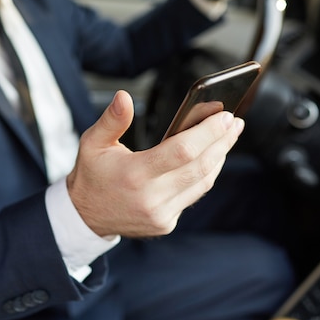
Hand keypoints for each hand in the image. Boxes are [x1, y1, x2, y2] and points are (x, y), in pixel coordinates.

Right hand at [66, 90, 244, 237]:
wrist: (85, 217)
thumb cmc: (92, 175)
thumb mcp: (92, 143)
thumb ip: (112, 120)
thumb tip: (124, 97)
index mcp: (134, 174)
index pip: (182, 151)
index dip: (208, 132)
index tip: (224, 116)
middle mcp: (151, 198)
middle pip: (200, 166)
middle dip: (221, 141)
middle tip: (234, 122)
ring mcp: (161, 214)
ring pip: (203, 182)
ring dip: (220, 157)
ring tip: (229, 135)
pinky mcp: (167, 222)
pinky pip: (194, 194)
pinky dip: (206, 174)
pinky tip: (212, 156)